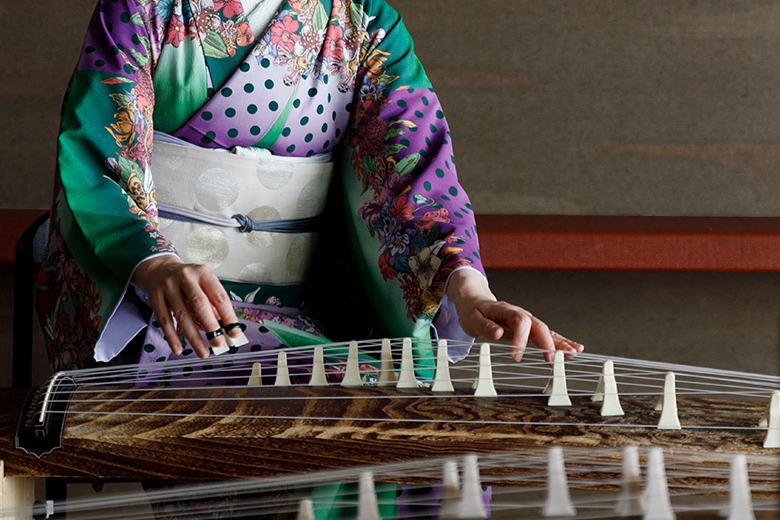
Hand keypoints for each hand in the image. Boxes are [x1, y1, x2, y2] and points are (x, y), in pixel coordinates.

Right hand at [133, 255, 240, 357]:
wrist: (160, 269)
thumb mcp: (204, 284)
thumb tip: (227, 329)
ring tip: (203, 352)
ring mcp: (168, 287)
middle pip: (200, 304)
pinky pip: (164, 320)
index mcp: (203, 273)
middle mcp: (186, 278)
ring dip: (193, 337)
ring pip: (182, 315)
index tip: (235, 333)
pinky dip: (172, 337)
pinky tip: (178, 349)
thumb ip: (214, 304)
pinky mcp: (155, 298)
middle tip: (219, 343)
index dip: (228, 316)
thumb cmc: (188, 280)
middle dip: (211, 326)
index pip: (219, 296)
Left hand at [445, 269, 583, 362]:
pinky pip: (546, 335)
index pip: (519, 321)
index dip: (520, 338)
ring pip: (546, 331)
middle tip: (550, 359)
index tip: (515, 355)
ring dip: (560, 342)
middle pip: (538, 326)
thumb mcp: (472, 319)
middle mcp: (520, 314)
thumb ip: (485, 326)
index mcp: (506, 310)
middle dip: (546, 342)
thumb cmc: (473, 311)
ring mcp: (526, 321)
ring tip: (573, 352)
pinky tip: (573, 349)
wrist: (475, 301)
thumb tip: (498, 334)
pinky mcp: (529, 329)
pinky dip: (560, 342)